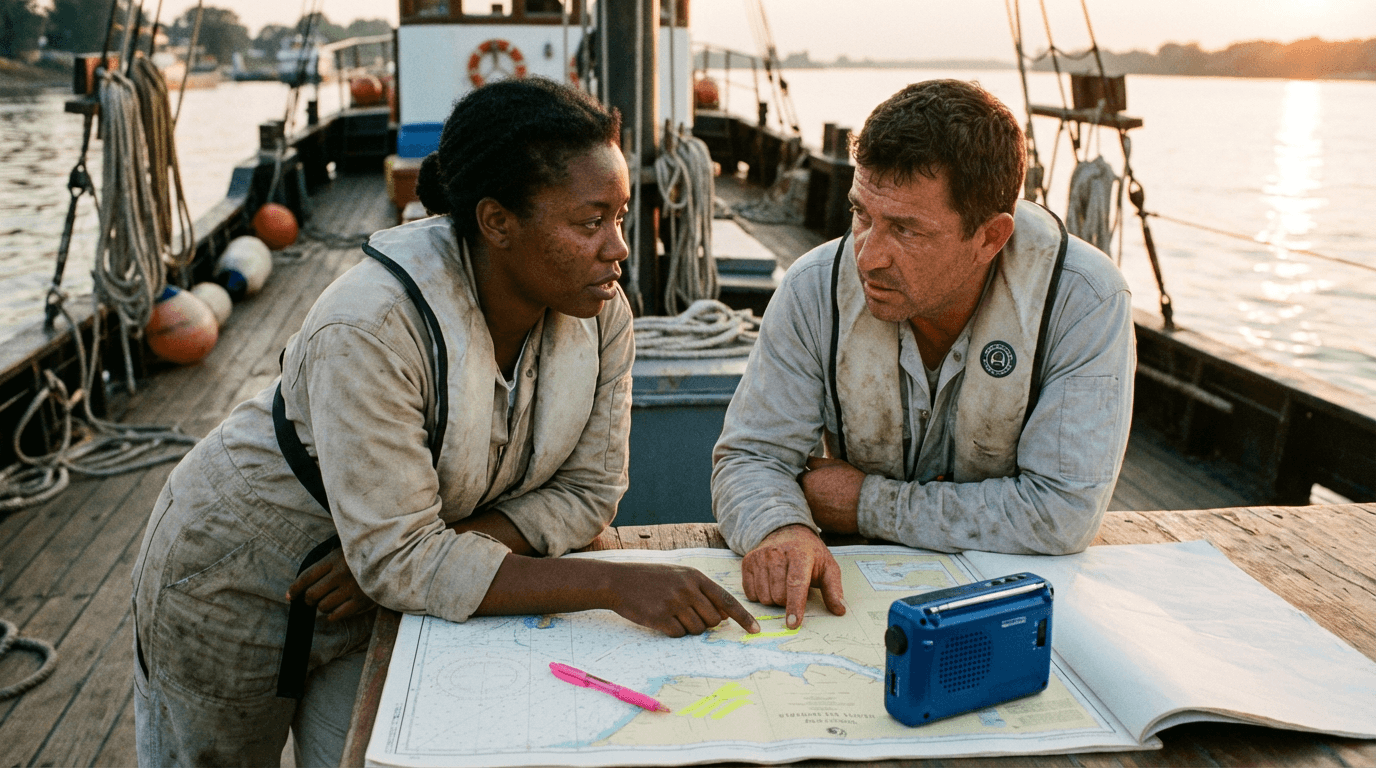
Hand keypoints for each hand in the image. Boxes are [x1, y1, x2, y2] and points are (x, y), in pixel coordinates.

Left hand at [286, 547, 375, 621]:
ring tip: (329, 601)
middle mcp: (341, 574)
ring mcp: (351, 589)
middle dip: (308, 599)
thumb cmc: (367, 554)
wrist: (395, 559)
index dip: (295, 588)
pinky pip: (337, 615)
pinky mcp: (362, 601)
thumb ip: (330, 557)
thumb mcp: (348, 548)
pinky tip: (335, 611)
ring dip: (322, 606)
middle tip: (311, 599)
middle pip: (312, 594)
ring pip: (323, 606)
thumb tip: (308, 576)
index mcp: (335, 559)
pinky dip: (332, 616)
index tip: (290, 595)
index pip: (307, 576)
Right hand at [606, 563, 759, 637]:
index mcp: (695, 577)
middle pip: (713, 620)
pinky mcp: (661, 618)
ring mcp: (674, 603)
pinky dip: (673, 631)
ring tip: (671, 613)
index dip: (743, 617)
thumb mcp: (678, 576)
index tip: (756, 630)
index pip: (727, 600)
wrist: (618, 581)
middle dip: (705, 623)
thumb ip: (702, 592)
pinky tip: (661, 619)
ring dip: (687, 628)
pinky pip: (679, 634)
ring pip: (697, 630)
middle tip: (686, 614)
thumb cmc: (651, 579)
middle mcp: (687, 589)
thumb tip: (724, 617)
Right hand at [740, 524, 845, 628]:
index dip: (794, 606)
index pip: (796, 584)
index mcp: (800, 555)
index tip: (793, 623)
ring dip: (774, 599)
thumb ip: (833, 589)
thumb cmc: (809, 553)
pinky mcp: (748, 561)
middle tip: (794, 591)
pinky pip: (750, 593)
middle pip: (778, 595)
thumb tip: (839, 610)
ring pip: (764, 596)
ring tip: (782, 586)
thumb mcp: (827, 566)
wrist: (787, 531)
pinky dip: (760, 595)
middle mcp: (777, 554)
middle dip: (787, 602)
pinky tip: (768, 583)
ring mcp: (760, 557)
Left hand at [800, 456, 864, 533]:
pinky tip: (830, 507)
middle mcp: (805, 498)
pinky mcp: (818, 524)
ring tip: (826, 497)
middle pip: (797, 492)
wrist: (867, 504)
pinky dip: (818, 512)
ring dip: (810, 501)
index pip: (796, 476)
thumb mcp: (833, 464)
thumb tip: (803, 459)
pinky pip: (813, 516)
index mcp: (807, 480)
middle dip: (803, 488)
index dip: (803, 475)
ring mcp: (811, 513)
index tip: (810, 475)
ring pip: (804, 505)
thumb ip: (814, 462)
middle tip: (818, 486)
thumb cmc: (851, 480)